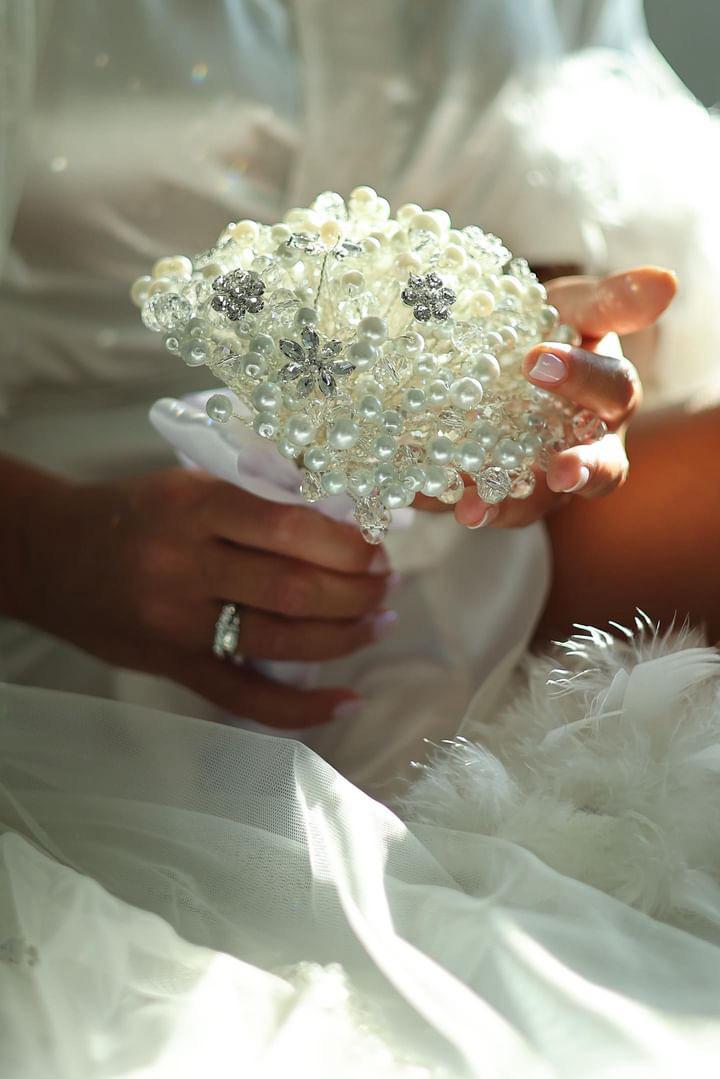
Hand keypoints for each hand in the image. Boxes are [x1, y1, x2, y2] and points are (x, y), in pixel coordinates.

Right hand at [16, 468, 395, 726]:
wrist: (48, 554)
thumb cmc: (129, 511)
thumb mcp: (186, 484)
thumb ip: (254, 501)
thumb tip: (340, 520)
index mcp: (195, 506)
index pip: (290, 526)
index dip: (347, 542)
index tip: (375, 545)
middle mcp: (187, 564)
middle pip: (295, 587)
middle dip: (357, 589)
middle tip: (386, 583)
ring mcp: (180, 623)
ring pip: (282, 639)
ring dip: (345, 635)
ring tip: (378, 621)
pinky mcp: (174, 666)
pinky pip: (246, 696)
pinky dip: (303, 706)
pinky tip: (347, 698)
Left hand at [419, 266, 676, 527]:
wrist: (488, 353)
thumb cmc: (548, 329)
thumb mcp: (574, 308)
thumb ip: (610, 301)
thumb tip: (664, 282)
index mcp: (610, 394)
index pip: (612, 388)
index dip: (582, 377)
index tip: (537, 361)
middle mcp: (589, 444)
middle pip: (601, 466)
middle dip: (581, 469)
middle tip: (560, 470)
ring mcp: (547, 477)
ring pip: (540, 501)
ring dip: (510, 506)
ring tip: (476, 509)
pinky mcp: (502, 492)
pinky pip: (490, 506)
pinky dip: (467, 505)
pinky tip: (440, 501)